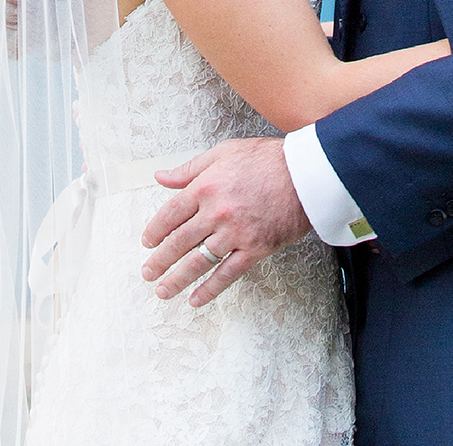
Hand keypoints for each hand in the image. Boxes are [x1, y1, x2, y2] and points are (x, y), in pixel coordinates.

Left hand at [139, 138, 311, 306]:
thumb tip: (161, 177)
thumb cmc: (265, 160)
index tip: (147, 242)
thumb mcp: (222, 153)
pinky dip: (210, 289)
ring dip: (177, 279)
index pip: (170, 214)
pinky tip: (196, 299)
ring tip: (162, 291)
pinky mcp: (256, 249)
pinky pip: (228, 274)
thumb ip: (189, 169)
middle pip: (180, 242)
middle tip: (147, 273)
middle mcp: (216, 213)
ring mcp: (235, 234)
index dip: (155, 231)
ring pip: (199, 262)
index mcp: (204, 188)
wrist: (305, 174)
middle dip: (160, 260)